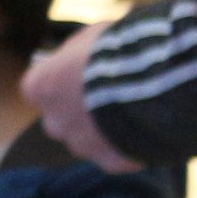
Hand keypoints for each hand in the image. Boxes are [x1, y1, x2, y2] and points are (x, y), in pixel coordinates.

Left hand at [23, 25, 136, 174]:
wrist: (155, 80)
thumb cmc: (119, 50)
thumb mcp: (92, 36)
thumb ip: (78, 51)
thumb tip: (77, 55)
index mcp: (40, 87)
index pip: (40, 90)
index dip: (64, 84)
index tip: (85, 78)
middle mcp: (54, 121)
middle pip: (63, 121)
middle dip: (82, 113)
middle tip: (113, 97)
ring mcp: (82, 145)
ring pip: (89, 142)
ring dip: (107, 131)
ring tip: (138, 112)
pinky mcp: (111, 161)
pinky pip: (118, 156)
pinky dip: (131, 146)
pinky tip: (151, 128)